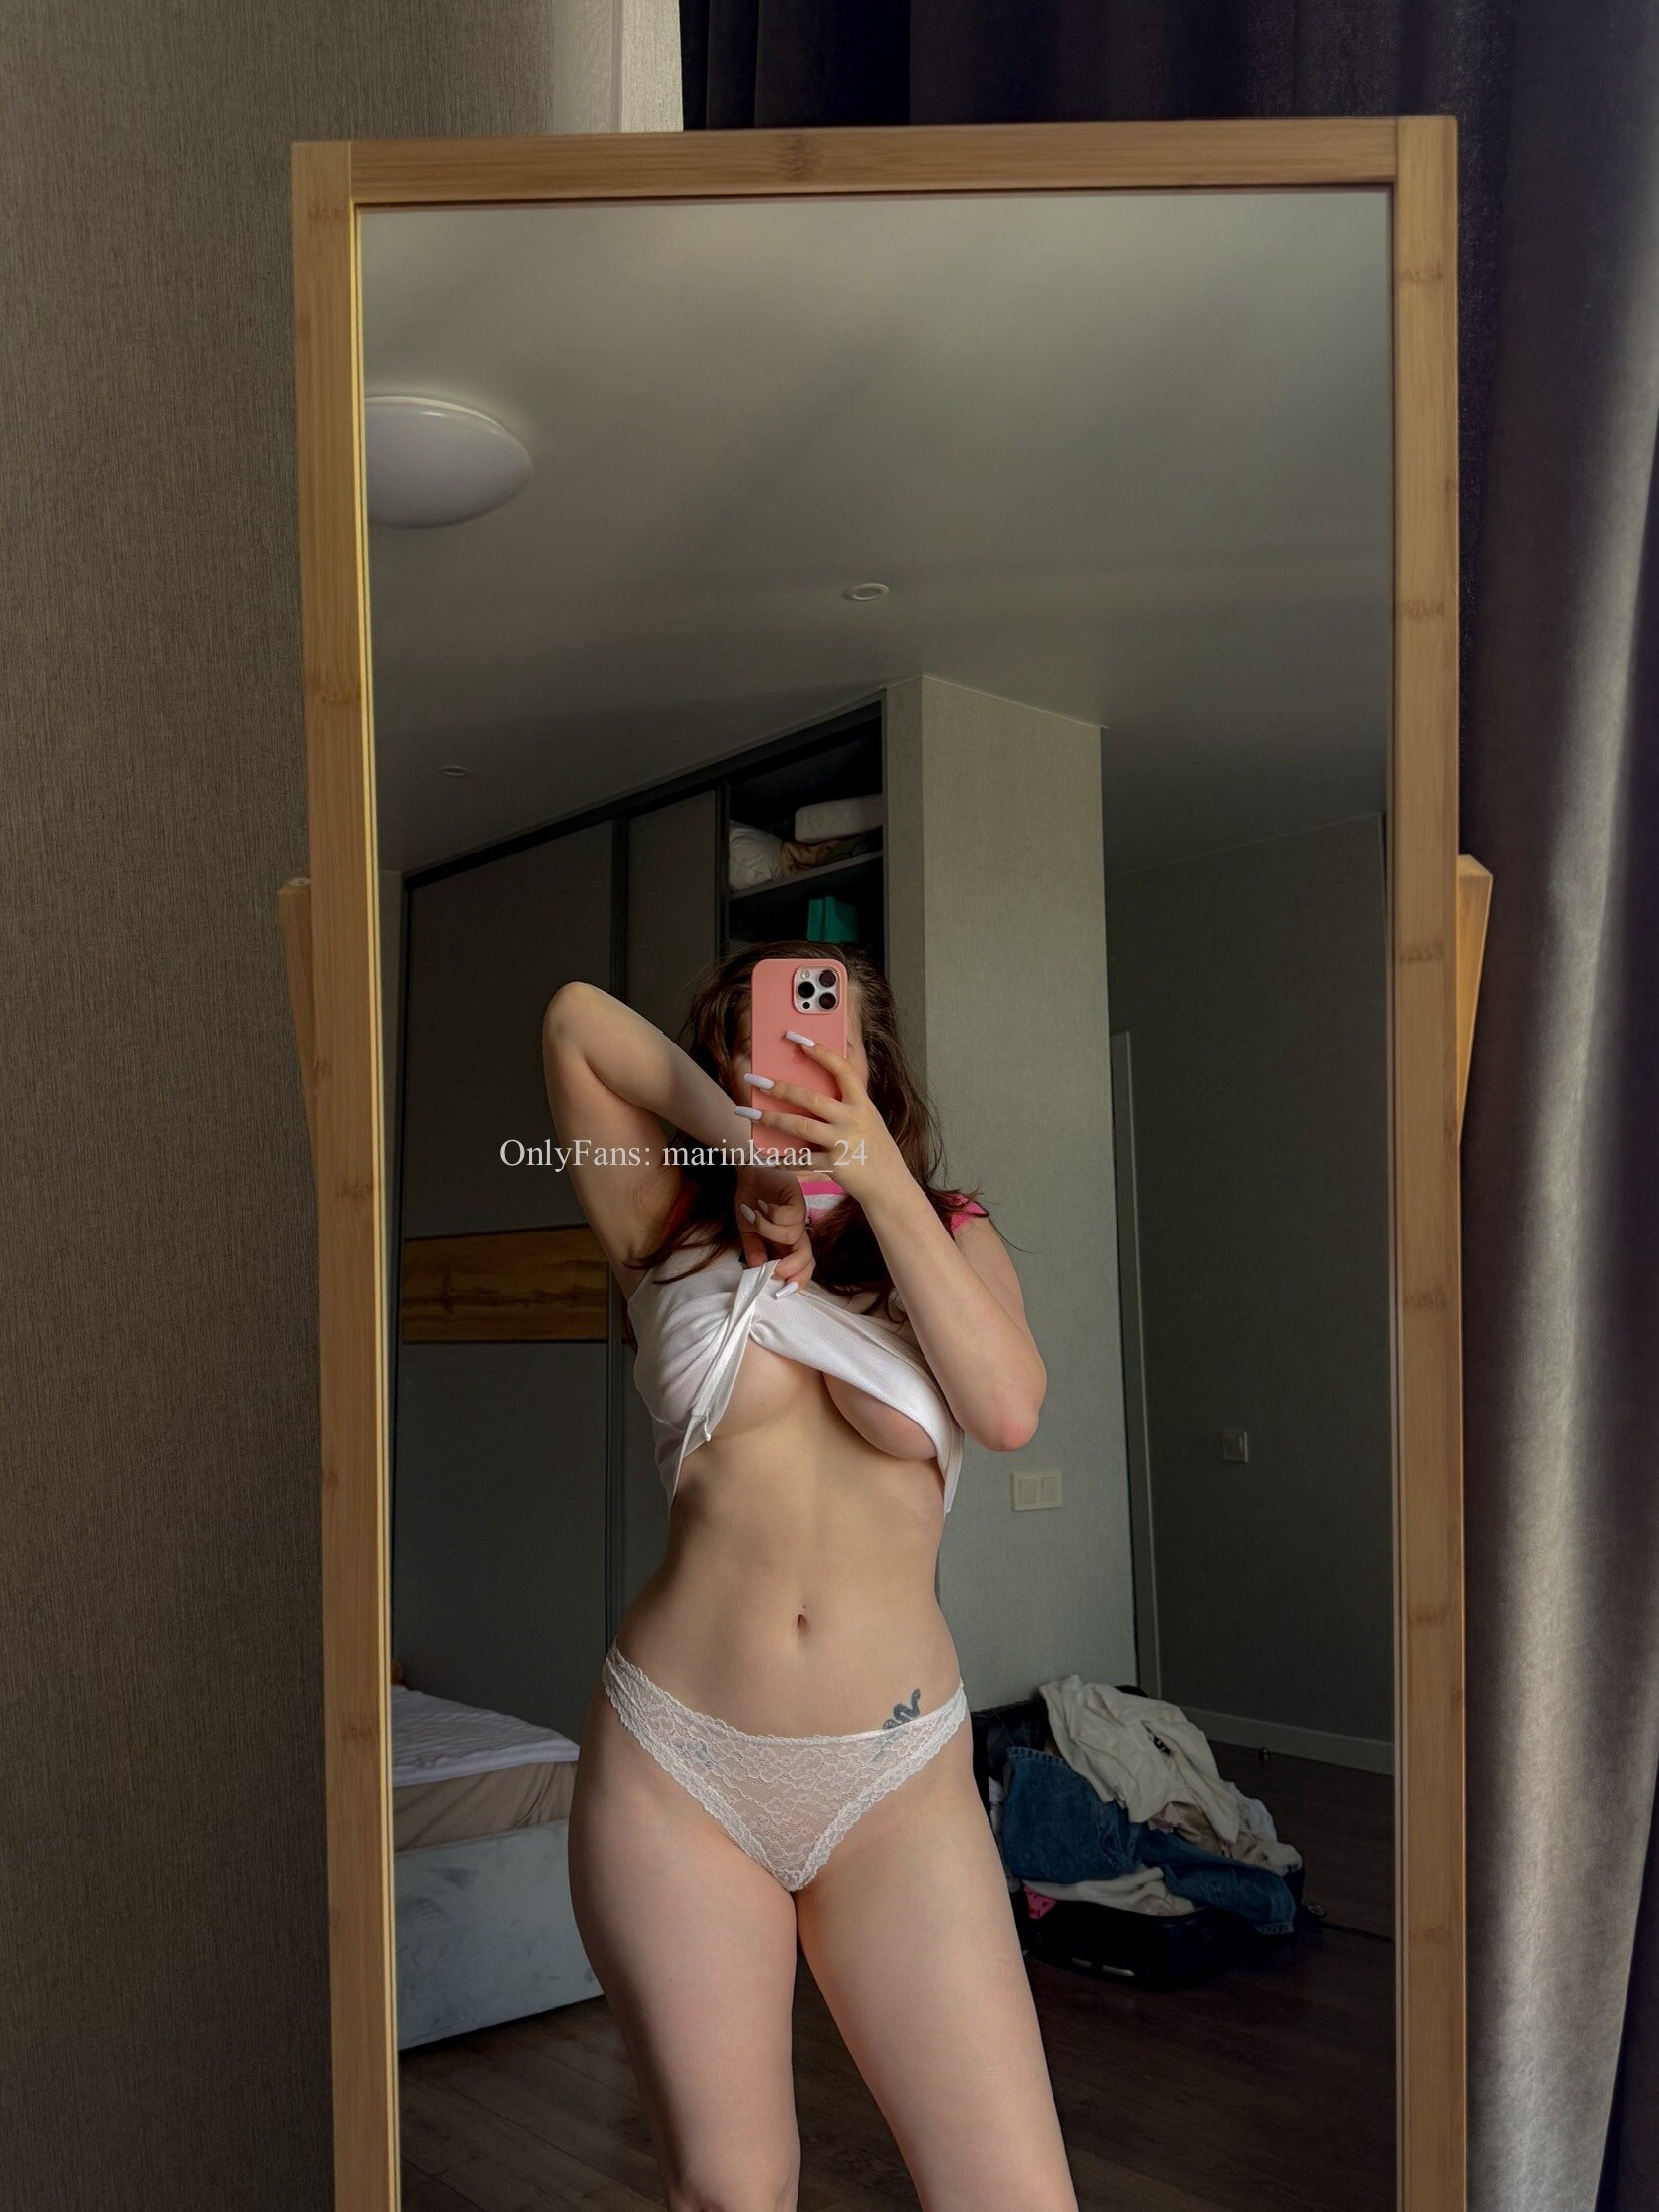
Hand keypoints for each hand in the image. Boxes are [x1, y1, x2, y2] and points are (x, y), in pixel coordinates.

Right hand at [732, 1160, 814, 1287]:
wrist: (749, 1173)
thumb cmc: (751, 1202)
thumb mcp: (748, 1232)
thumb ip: (754, 1250)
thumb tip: (759, 1270)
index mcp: (786, 1243)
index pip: (803, 1266)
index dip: (798, 1280)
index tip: (782, 1291)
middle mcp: (797, 1231)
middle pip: (808, 1257)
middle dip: (792, 1267)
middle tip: (775, 1268)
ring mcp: (799, 1214)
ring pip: (792, 1236)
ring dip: (768, 1231)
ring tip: (756, 1218)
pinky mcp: (798, 1197)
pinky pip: (788, 1216)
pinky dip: (771, 1214)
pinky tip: (763, 1205)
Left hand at [741, 1035, 909, 1209]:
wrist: (890, 1185)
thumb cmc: (875, 1148)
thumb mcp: (868, 1119)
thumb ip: (846, 1105)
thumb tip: (807, 1089)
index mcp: (862, 1104)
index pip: (841, 1070)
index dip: (820, 1052)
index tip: (796, 1038)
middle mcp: (854, 1120)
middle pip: (811, 1098)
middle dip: (780, 1088)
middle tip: (755, 1080)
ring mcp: (844, 1143)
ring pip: (800, 1126)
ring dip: (771, 1118)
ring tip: (748, 1113)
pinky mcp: (835, 1166)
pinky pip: (801, 1160)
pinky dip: (782, 1159)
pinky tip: (766, 1156)